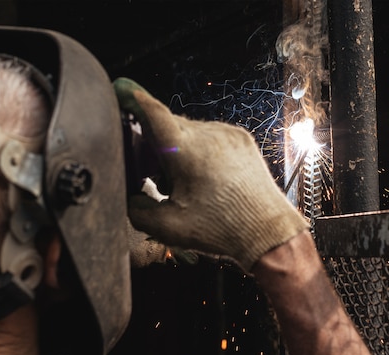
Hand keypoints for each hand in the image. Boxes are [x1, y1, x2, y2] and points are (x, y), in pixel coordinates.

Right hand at [114, 78, 308, 270]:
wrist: (268, 232)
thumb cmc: (223, 229)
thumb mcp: (167, 227)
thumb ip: (137, 210)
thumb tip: (131, 197)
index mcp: (186, 151)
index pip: (152, 113)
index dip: (133, 99)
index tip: (121, 88)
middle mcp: (208, 134)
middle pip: (167, 125)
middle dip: (153, 144)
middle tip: (149, 172)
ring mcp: (228, 134)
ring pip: (188, 130)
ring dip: (176, 149)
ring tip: (181, 183)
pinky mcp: (241, 140)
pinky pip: (209, 135)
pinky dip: (197, 150)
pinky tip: (201, 177)